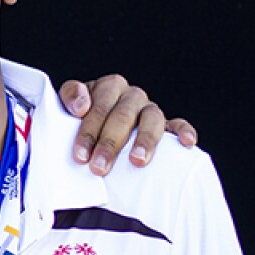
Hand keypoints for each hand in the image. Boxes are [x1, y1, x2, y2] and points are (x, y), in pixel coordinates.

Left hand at [59, 75, 197, 175]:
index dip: (88, 131)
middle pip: (123, 116)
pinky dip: (184, 131)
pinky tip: (186, 143)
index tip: (80, 155)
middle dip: (110, 143)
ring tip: (136, 162)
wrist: (99, 129)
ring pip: (152, 119)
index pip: (99, 106)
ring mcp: (150, 109)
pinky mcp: (167, 124)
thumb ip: (70, 97)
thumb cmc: (82, 120)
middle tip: (99, 168)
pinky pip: (179, 124)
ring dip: (145, 141)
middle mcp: (132, 95)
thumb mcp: (69, 106)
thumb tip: (81, 106)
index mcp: (109, 86)